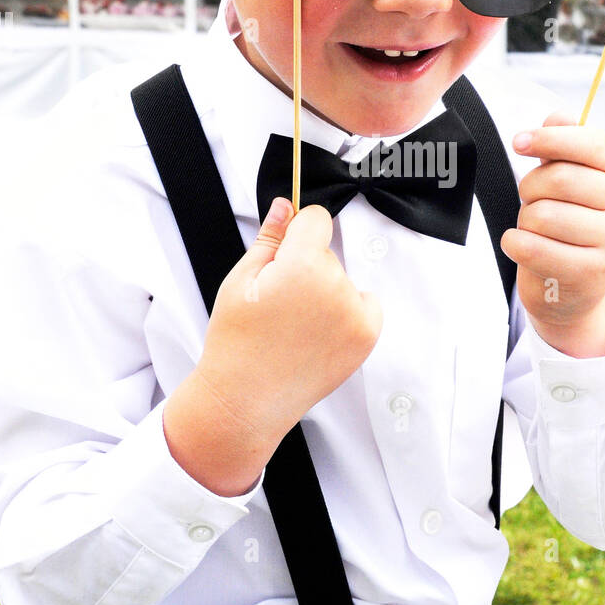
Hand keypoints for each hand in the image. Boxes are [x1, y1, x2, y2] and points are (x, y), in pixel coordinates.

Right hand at [163, 199, 382, 493]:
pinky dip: (346, 313)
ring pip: (342, 280)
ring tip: (294, 326)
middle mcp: (337, 286)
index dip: (298, 230)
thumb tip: (284, 205)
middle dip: (306, 266)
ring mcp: (356, 313)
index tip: (286, 249)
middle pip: (327, 253)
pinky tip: (317, 334)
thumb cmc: (236, 341)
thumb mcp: (240, 281)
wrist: (246, 400)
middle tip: (279, 303)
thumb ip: (269, 238)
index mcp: (303, 265)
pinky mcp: (368, 335)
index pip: (316, 218)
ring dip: (325, 292)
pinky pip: (363, 304)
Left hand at [501, 111, 604, 356]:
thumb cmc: (570, 218)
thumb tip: (558, 117)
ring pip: (543, 215)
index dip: (550, 139)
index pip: (592, 144)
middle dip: (531, 186)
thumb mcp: (571, 176)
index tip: (518, 142)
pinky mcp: (591, 273)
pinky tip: (519, 243)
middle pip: (560, 179)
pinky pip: (533, 247)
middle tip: (530, 198)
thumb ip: (563, 144)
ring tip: (535, 226)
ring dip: (525, 219)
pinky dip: (514, 242)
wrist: (574, 284)